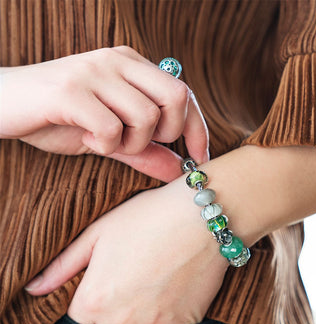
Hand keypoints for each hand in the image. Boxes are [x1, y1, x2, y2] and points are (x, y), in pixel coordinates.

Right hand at [0, 46, 208, 181]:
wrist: (4, 105)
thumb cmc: (60, 120)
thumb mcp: (110, 138)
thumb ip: (145, 152)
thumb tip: (179, 172)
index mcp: (131, 65)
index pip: (183, 92)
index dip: (197, 128)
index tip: (199, 157)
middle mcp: (117, 61)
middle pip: (176, 97)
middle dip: (167, 132)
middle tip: (137, 142)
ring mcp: (94, 72)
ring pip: (146, 116)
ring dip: (131, 143)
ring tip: (104, 141)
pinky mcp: (70, 90)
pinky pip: (111, 127)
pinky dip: (104, 144)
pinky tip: (84, 137)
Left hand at [25, 177, 227, 323]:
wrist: (202, 218)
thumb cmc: (149, 218)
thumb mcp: (99, 232)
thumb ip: (63, 264)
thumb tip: (34, 289)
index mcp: (95, 300)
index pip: (77, 321)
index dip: (89, 302)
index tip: (104, 284)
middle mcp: (121, 322)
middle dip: (108, 316)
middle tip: (127, 283)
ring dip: (134, 320)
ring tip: (148, 286)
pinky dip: (162, 320)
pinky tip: (168, 291)